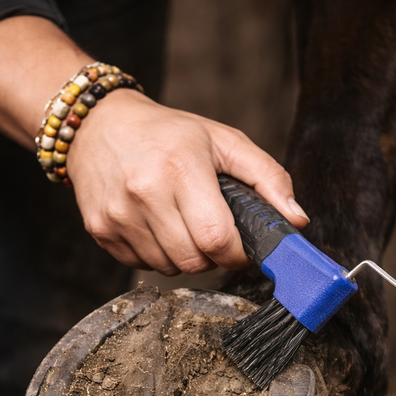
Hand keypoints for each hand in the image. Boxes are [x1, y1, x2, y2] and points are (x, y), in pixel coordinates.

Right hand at [68, 90, 308, 274]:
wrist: (98, 126)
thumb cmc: (167, 133)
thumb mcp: (223, 141)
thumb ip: (268, 178)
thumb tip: (296, 220)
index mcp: (180, 168)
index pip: (216, 239)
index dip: (236, 254)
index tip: (240, 247)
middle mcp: (144, 193)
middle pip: (193, 261)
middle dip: (212, 257)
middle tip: (212, 233)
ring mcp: (118, 215)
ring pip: (168, 269)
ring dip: (184, 258)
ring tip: (181, 224)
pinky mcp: (100, 231)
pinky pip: (142, 266)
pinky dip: (157, 255)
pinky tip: (155, 226)